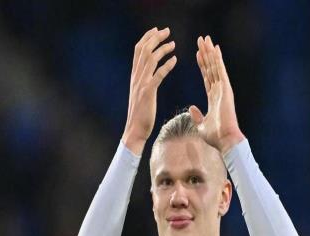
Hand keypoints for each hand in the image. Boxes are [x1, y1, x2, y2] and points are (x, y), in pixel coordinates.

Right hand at [122, 27, 176, 154]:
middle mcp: (136, 77)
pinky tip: (175, 60)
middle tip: (167, 31)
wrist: (135, 130)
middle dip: (155, 38)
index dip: (147, 38)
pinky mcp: (148, 92)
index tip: (157, 31)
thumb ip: (144, 82)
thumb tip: (149, 74)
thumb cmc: (141, 115)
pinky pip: (158, 75)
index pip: (138, 51)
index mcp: (135, 76)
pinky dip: (166, 66)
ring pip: (150, 59)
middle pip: (144, 50)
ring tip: (173, 43)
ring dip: (162, 49)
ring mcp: (141, 84)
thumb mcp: (140, 94)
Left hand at [189, 36, 244, 154]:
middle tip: (201, 40)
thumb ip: (197, 116)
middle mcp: (219, 91)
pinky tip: (215, 48)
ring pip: (215, 66)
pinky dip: (218, 59)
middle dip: (206, 53)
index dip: (202, 65)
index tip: (197, 53)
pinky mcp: (226, 90)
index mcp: (214, 98)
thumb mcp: (201, 125)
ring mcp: (223, 89)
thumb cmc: (216, 136)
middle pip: (211, 68)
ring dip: (210, 52)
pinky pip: (220, 71)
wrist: (225, 140)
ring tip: (205, 39)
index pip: (206, 77)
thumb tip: (191, 108)